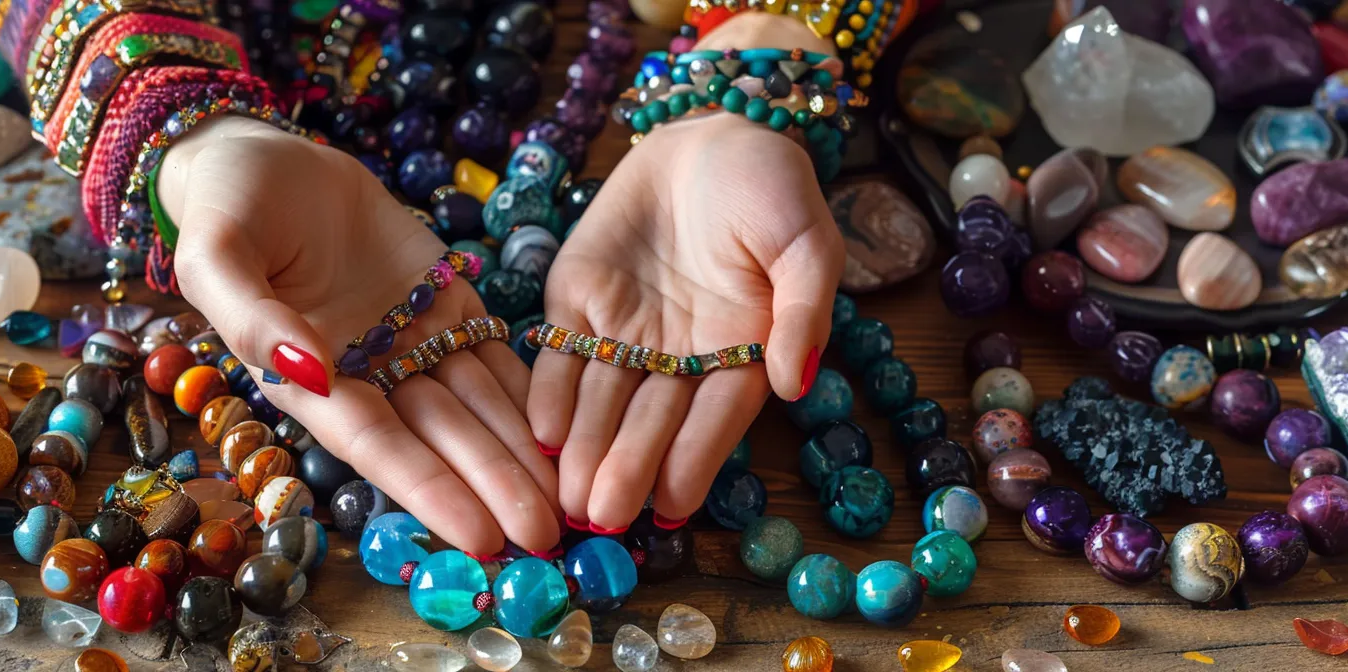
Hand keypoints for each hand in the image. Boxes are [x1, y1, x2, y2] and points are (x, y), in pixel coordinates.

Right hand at [158, 116, 559, 553]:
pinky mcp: (444, 299)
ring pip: (475, 405)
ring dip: (521, 453)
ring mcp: (409, 339)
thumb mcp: (216, 256)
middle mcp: (366, 373)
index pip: (377, 444)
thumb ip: (251, 318)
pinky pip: (492, 354)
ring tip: (569, 502)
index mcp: (308, 380)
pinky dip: (530, 392)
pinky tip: (570, 429)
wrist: (261, 156)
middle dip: (492, 486)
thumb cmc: (226, 208)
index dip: (428, 489)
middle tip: (546, 537)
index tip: (478, 535)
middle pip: (439, 439)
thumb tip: (304, 371)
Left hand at [529, 112, 843, 531]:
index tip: (672, 505)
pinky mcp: (577, 298)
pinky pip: (559, 352)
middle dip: (625, 466)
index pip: (715, 418)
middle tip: (602, 512)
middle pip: (650, 420)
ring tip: (565, 492)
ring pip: (600, 398)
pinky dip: (549, 389)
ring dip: (582, 445)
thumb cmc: (773, 187)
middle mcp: (679, 355)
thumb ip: (803, 312)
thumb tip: (796, 384)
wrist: (712, 125)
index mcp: (741, 351)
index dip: (694, 460)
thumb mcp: (807, 244)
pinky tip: (539, 429)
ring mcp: (625, 330)